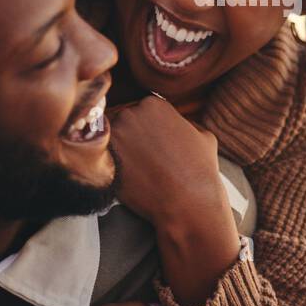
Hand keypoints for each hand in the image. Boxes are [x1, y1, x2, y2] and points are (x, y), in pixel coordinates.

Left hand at [108, 95, 223, 229]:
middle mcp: (130, 113)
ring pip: (110, 137)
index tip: (150, 142)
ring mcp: (114, 135)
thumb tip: (176, 121)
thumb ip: (184, 121)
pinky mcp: (104, 158)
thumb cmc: (199, 170)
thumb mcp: (203, 134)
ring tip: (134, 167)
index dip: (145, 126)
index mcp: (153, 103)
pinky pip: (102, 156)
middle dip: (130, 135)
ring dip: (118, 149)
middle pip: (122, 120)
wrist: (188, 203)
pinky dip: (110, 164)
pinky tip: (126, 175)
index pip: (140, 109)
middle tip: (141, 155)